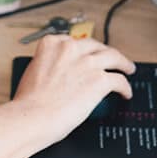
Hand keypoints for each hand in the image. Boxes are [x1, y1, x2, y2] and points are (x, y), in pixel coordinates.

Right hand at [12, 35, 135, 141]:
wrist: (33, 116)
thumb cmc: (29, 101)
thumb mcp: (33, 71)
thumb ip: (48, 65)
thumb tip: (59, 72)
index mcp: (51, 44)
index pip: (74, 41)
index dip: (84, 49)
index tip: (88, 54)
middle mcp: (70, 49)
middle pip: (96, 46)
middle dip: (105, 52)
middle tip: (111, 59)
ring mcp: (87, 63)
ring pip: (114, 57)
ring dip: (123, 63)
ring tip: (127, 68)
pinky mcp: (100, 80)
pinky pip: (119, 80)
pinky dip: (125, 87)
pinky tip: (125, 92)